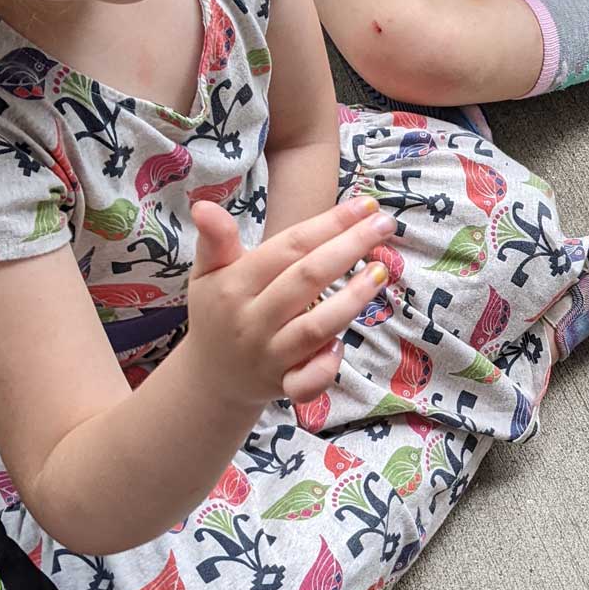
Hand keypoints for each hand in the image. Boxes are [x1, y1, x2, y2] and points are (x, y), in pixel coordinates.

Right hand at [184, 198, 392, 406]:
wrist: (211, 376)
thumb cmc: (220, 312)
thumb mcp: (208, 273)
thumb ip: (215, 240)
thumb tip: (203, 205)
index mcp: (234, 286)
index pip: (288, 247)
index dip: (329, 223)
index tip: (365, 204)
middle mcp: (252, 320)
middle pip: (307, 278)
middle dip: (350, 247)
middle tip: (385, 224)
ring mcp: (270, 355)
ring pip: (315, 327)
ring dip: (352, 299)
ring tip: (382, 271)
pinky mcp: (283, 384)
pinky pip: (308, 381)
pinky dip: (327, 365)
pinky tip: (344, 344)